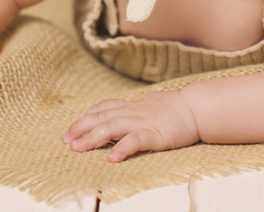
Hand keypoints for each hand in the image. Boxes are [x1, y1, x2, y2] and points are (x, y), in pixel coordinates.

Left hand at [62, 91, 199, 162]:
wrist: (197, 108)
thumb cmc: (176, 108)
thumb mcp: (151, 104)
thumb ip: (135, 109)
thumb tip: (120, 115)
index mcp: (133, 105)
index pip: (103, 108)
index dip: (86, 117)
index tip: (71, 130)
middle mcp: (134, 111)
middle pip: (101, 117)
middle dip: (81, 128)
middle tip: (66, 140)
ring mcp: (143, 122)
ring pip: (112, 127)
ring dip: (92, 138)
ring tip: (77, 148)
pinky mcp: (155, 134)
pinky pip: (135, 140)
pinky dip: (122, 148)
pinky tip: (111, 159)